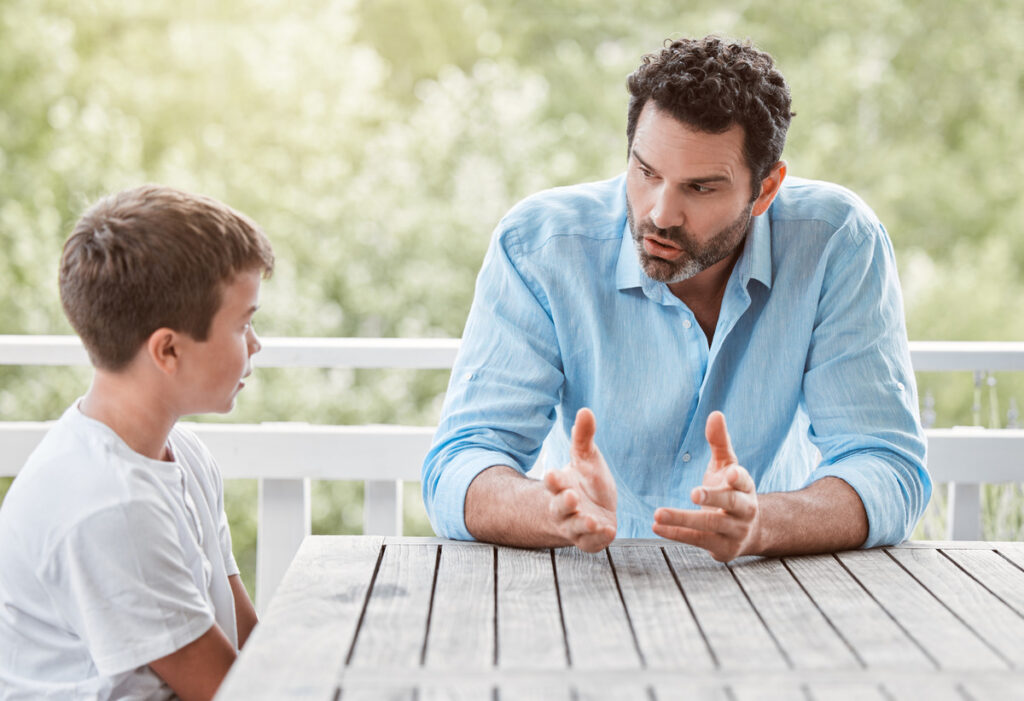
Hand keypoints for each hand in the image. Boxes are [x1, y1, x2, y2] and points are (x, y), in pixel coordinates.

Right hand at [543, 407, 616, 552]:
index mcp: (561, 486)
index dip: (553, 480)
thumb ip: (584, 438)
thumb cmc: (585, 482)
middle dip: (564, 503)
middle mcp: (564, 508)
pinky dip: (598, 538)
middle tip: (571, 497)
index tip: (553, 474)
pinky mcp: (588, 540)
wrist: (591, 510)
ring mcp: (575, 526)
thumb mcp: (586, 458)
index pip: (553, 483)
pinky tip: (609, 531)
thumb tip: (585, 410)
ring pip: (574, 528)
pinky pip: (590, 542)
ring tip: (591, 520)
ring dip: (581, 524)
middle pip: (559, 507)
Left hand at [652, 411, 759, 561]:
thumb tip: (715, 413)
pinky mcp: (723, 549)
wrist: (747, 531)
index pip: (745, 481)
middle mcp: (745, 510)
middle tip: (693, 493)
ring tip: (658, 514)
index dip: (739, 477)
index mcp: (746, 487)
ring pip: (710, 526)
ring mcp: (735, 531)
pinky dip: (676, 534)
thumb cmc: (732, 491)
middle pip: (730, 503)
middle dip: (712, 498)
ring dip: (683, 520)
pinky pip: (698, 541)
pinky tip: (657, 526)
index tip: (730, 473)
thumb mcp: (727, 466)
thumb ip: (720, 442)